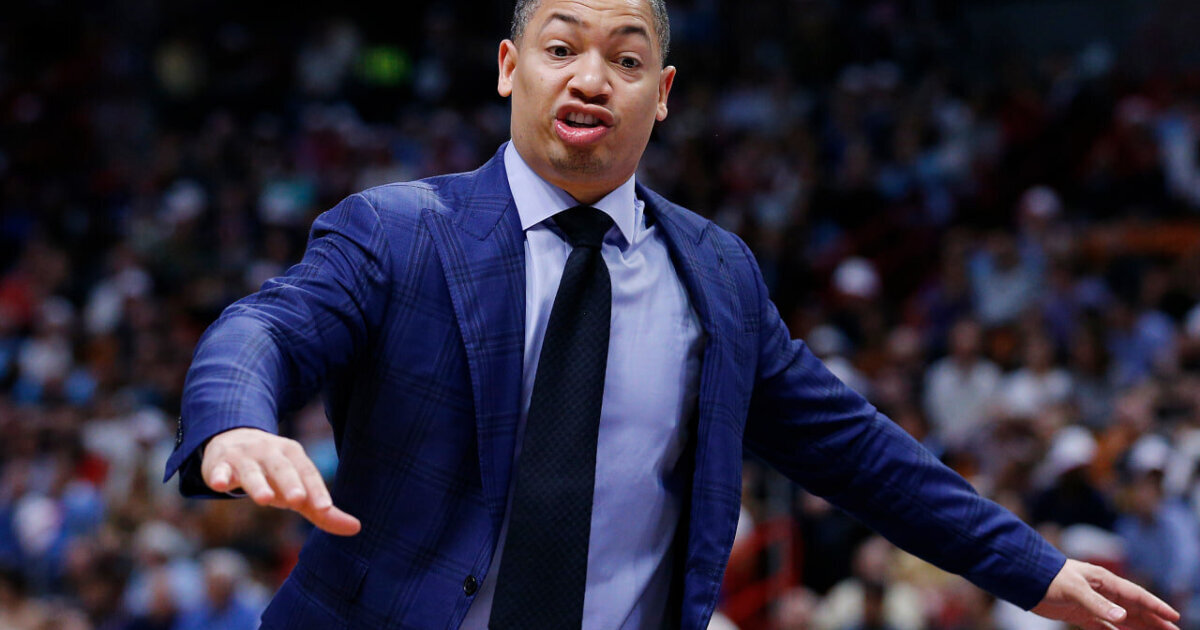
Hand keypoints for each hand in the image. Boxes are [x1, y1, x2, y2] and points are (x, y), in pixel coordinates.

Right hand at [202, 427, 360, 535]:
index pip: (308, 473)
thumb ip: (322, 510)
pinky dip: (218, 475)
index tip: (326, 508)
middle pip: (282, 468)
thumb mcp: (298, 488)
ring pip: (251, 470)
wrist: (233, 441)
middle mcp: (270, 453)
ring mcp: (244, 457)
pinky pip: (218, 469)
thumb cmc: (274, 473)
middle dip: (291, 483)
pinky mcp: (219, 464)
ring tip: (264, 499)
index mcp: (294, 456)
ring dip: (258, 483)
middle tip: (298, 500)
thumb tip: (356, 528)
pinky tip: (217, 484)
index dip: (317, 490)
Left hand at [1031, 559, 1179, 629]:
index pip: (1136, 596)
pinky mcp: (1080, 613)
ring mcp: (1092, 603)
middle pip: (1134, 609)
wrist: (1025, 578)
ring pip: (1122, 618)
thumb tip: (1122, 618)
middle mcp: (1102, 592)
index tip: (1174, 617)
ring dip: (1139, 627)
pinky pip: (1103, 626)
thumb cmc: (1050, 577)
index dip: (1156, 607)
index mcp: (1105, 581)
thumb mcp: (1074, 589)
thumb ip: (1097, 604)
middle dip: (1154, 620)